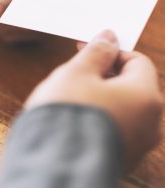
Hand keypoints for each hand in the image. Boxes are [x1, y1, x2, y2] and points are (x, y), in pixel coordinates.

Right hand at [25, 30, 162, 169]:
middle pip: (130, 84)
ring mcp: (137, 143)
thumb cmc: (67, 113)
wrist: (52, 164)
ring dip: (99, 93)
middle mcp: (149, 123)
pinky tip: (75, 116)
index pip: (137, 61)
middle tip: (76, 71)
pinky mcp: (122, 157)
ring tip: (71, 94)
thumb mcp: (78, 72)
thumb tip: (110, 36)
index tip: (86, 49)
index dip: (111, 51)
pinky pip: (114, 125)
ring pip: (121, 105)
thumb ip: (97, 52)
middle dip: (103, 72)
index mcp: (145, 97)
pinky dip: (99, 114)